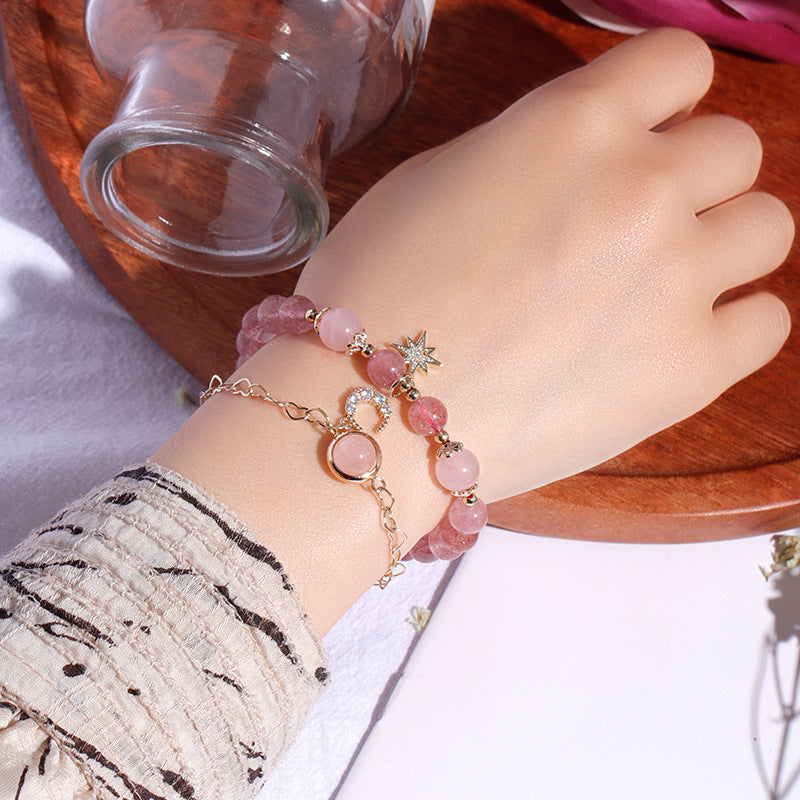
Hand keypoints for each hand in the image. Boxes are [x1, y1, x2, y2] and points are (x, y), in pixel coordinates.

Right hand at [297, 27, 793, 501]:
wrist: (372, 412)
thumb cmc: (376, 294)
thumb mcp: (435, 182)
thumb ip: (527, 155)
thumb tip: (569, 170)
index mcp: (574, 124)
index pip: (679, 62)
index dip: (664, 98)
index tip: (647, 130)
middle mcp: (642, 187)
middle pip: (737, 148)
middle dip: (691, 178)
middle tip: (636, 226)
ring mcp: (676, 280)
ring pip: (767, 227)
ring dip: (720, 247)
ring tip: (658, 287)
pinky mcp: (690, 370)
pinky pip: (767, 324)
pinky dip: (731, 327)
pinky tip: (675, 341)